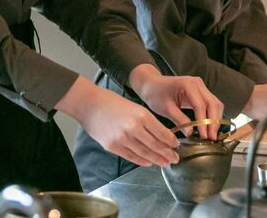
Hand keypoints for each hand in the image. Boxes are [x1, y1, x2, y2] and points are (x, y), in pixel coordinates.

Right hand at [56, 77, 178, 166]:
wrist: (90, 104)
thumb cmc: (112, 103)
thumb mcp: (134, 107)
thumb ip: (147, 121)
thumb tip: (161, 135)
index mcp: (142, 115)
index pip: (162, 133)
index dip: (171, 141)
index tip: (176, 146)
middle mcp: (134, 128)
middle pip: (155, 145)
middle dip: (167, 153)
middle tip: (175, 158)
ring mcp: (123, 139)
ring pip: (145, 153)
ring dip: (157, 159)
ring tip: (165, 163)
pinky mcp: (113, 146)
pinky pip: (131, 157)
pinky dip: (142, 161)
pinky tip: (149, 163)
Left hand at [129, 64, 224, 139]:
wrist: (152, 85)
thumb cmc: (156, 94)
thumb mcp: (165, 109)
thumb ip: (179, 120)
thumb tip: (190, 133)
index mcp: (188, 85)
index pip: (200, 105)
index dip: (203, 122)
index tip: (203, 136)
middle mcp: (197, 83)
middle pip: (213, 103)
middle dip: (214, 122)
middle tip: (211, 138)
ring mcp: (201, 86)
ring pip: (215, 103)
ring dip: (215, 119)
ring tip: (212, 135)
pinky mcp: (201, 91)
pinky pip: (211, 103)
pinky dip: (212, 115)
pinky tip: (209, 127)